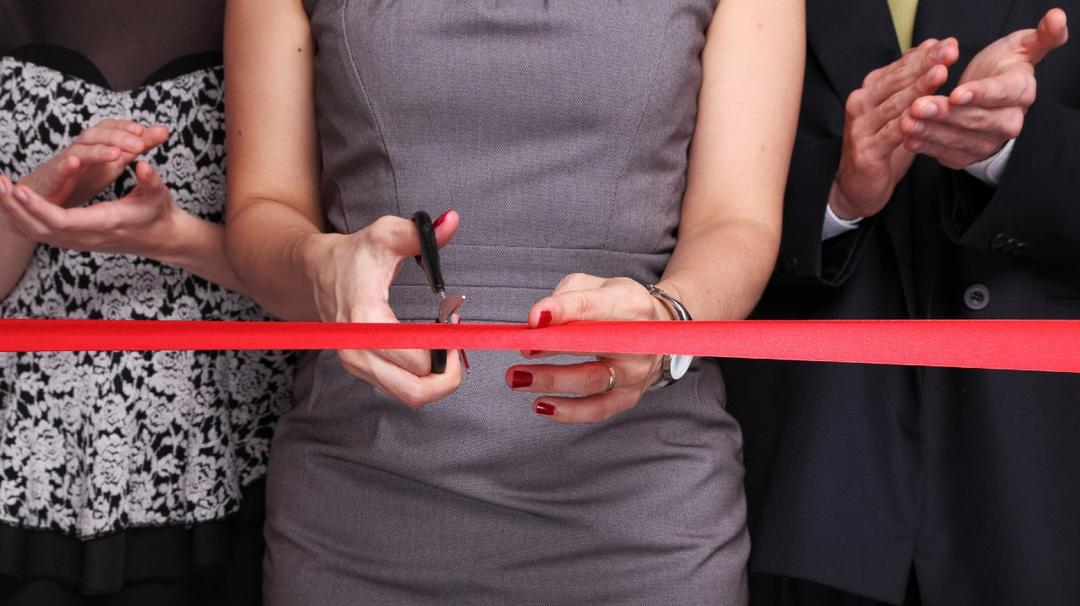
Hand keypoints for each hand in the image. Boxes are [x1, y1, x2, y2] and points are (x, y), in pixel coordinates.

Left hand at [0, 161, 186, 255]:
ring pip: (36, 233)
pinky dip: (21, 220)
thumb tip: (144, 165)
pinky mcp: (74, 239)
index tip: (21, 190)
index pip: (63, 221)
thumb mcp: (158, 195)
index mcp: (104, 223)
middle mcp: (87, 236)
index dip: (39, 207)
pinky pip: (41, 233)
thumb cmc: (158, 214)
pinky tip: (8, 205)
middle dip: (15, 207)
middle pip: (41, 228)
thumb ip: (151, 181)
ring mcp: (79, 240)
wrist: (161, 238)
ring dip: (13, 212)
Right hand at [20, 119, 169, 207]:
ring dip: (97, 150)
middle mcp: (80, 149)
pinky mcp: (52, 179)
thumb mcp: (114, 162)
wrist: (46, 196)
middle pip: (96, 135)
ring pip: (79, 151)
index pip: (110, 128)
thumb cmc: (82, 176)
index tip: (144, 131)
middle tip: (140, 144)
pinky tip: (74, 163)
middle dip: (118, 137)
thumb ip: (137, 146)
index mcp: (96, 145)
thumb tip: (164, 130)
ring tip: (116, 154)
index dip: (126, 127)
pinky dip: (65, 165)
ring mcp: (64, 162)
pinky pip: (57, 170)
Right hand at [300, 210, 464, 407]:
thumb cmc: (354, 255)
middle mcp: (359, 351)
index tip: (453, 321)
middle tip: (457, 344)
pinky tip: (431, 351)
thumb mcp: (385, 234)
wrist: (317, 273)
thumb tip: (451, 221)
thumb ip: (419, 232)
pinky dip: (425, 378)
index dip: (446, 346)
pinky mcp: (365, 372)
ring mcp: (359, 366)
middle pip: (417, 391)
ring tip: (446, 347)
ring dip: (439, 379)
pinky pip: (404, 390)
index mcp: (366, 321)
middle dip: (449, 373)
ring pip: (412, 397)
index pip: (417, 359)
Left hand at [506, 274, 674, 423]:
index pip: (593, 307)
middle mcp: (637, 341)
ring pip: (591, 381)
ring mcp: (635, 373)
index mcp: (629, 305)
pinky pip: (597, 410)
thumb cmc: (616, 307)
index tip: (534, 318)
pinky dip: (567, 411)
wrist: (656, 333)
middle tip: (521, 349)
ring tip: (517, 378)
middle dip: (551, 348)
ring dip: (551, 381)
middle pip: (592, 346)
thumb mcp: (595, 287)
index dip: (562, 311)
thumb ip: (567, 297)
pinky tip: (541, 405)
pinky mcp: (628, 397)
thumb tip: (537, 321)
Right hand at [830, 38, 958, 218]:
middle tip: (949, 53)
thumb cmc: (881, 146)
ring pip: (894, 105)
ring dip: (918, 89)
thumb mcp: (896, 111)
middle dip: (925, 65)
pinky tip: (924, 114)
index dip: (923, 55)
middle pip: (896, 82)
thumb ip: (909, 81)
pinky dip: (907, 124)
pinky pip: (890, 135)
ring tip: (940, 74)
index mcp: (868, 92)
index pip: (898, 68)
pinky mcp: (866, 152)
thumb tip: (930, 45)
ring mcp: (860, 129)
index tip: (948, 44)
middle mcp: (860, 106)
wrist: (857, 186)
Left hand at [901, 9, 1067, 168]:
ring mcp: (988, 142)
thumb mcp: (1021, 48)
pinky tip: (908, 138)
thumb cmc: (1002, 70)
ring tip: (907, 122)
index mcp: (1021, 92)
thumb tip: (1058, 16)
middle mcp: (1008, 122)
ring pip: (958, 139)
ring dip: (931, 132)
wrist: (990, 102)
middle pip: (975, 119)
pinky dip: (927, 147)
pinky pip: (946, 154)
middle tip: (918, 106)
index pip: (1000, 93)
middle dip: (945, 114)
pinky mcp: (968, 156)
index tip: (956, 93)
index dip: (979, 94)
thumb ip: (1040, 35)